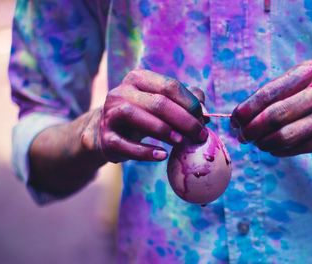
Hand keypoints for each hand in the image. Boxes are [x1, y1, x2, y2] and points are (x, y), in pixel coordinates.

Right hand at [89, 69, 207, 162]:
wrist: (107, 132)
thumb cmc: (143, 115)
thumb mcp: (161, 103)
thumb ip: (185, 102)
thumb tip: (205, 112)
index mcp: (138, 78)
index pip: (170, 86)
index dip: (190, 103)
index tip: (204, 119)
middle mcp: (122, 92)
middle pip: (158, 103)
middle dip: (184, 120)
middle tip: (200, 136)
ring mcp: (111, 114)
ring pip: (138, 117)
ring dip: (164, 131)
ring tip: (182, 142)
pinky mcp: (106, 138)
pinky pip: (126, 145)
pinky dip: (146, 152)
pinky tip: (162, 155)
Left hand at [231, 60, 311, 156]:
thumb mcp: (309, 80)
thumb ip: (279, 93)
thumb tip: (242, 116)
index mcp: (310, 71)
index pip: (266, 94)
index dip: (245, 110)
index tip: (234, 121)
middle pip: (272, 116)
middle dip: (250, 130)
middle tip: (243, 136)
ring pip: (282, 136)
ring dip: (264, 143)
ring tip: (260, 143)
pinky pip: (294, 148)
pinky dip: (278, 150)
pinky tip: (276, 147)